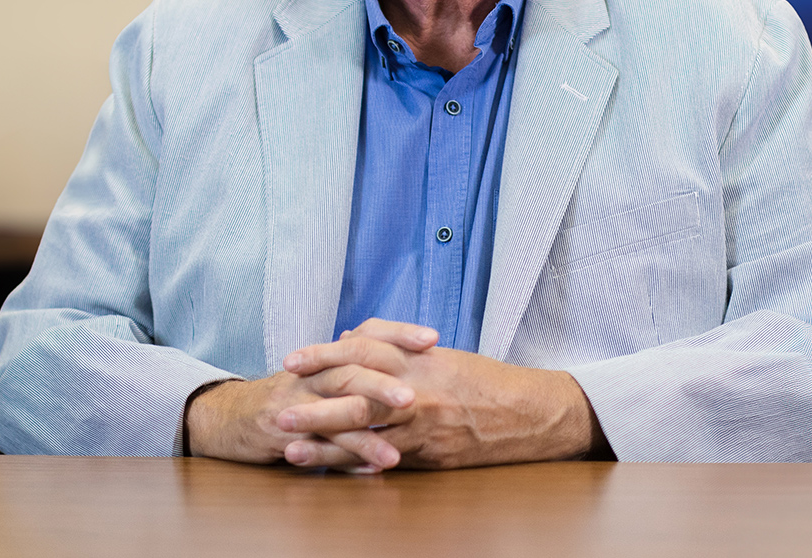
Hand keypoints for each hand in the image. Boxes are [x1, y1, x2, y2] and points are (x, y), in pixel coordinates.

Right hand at [183, 320, 438, 472]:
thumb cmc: (285, 398)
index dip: (397, 334)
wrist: (228, 416)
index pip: (365, 337)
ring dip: (365, 433)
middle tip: (413, 397)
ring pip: (332, 413)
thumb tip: (396, 353)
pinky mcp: (280, 433)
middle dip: (382, 384)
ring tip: (395, 451)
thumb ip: (353, 365)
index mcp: (326, 359)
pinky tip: (369, 471)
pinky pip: (315, 447)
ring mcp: (295, 404)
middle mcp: (311, 376)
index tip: (433, 337)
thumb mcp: (317, 375)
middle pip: (349, 371)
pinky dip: (344, 460)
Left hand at [276, 318, 606, 470]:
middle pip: (356, 393)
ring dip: (326, 443)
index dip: (324, 353)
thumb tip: (349, 339)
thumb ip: (394, 346)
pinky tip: (333, 472)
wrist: (530, 412)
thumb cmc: (484, 380)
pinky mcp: (432, 456)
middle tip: (280, 409)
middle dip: (315, 403)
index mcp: (418, 358)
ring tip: (291, 450)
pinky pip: (389, 461)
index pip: (362, 348)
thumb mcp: (439, 354)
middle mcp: (418, 389)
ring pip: (367, 434)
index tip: (293, 360)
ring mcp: (424, 426)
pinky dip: (358, 467)